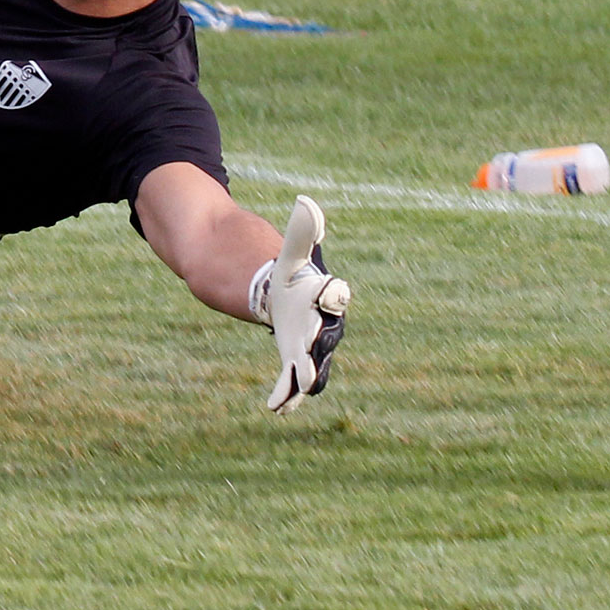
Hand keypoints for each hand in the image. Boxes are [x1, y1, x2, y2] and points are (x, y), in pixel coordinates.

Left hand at [249, 195, 350, 414]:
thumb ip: (302, 231)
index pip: (333, 296)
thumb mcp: (292, 253)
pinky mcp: (295, 362)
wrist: (282, 298)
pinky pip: (293, 379)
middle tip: (316, 349)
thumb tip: (306, 202)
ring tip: (302, 385)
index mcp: (326, 297)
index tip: (329, 291)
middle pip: (326, 335)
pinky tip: (277, 407)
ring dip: (307, 375)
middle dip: (320, 343)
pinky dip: (287, 393)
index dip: (331, 294)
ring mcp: (311, 347)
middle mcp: (325, 326)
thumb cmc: (291, 275)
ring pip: (313, 363)